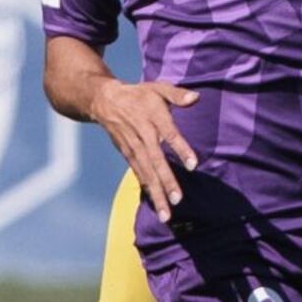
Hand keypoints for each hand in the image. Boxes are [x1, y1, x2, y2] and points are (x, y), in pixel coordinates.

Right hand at [87, 78, 199, 221]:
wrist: (105, 101)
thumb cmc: (139, 95)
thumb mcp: (158, 88)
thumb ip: (177, 95)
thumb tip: (196, 98)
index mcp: (153, 117)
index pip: (169, 134)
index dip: (181, 149)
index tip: (193, 165)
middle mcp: (143, 135)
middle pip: (156, 161)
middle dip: (166, 182)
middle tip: (177, 200)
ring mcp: (133, 148)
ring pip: (146, 173)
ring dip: (156, 193)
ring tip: (166, 214)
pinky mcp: (128, 155)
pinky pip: (139, 174)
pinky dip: (147, 189)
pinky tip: (156, 204)